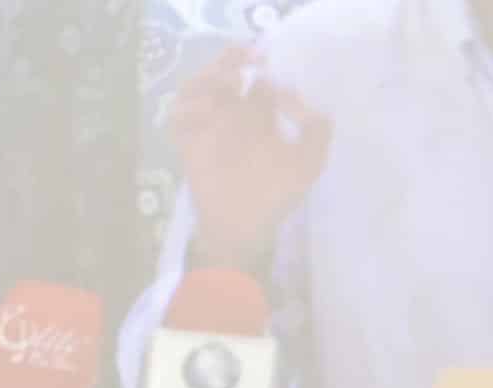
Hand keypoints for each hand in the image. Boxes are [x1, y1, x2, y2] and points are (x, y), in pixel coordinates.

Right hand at [169, 44, 332, 268]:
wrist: (245, 227)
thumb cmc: (277, 194)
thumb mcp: (309, 162)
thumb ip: (316, 129)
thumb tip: (294, 94)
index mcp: (255, 115)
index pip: (250, 77)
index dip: (255, 62)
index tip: (265, 56)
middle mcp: (226, 116)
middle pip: (219, 73)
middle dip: (230, 60)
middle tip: (246, 58)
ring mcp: (204, 128)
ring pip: (194, 88)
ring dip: (209, 78)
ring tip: (230, 81)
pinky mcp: (187, 145)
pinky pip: (177, 117)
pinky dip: (188, 109)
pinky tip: (209, 110)